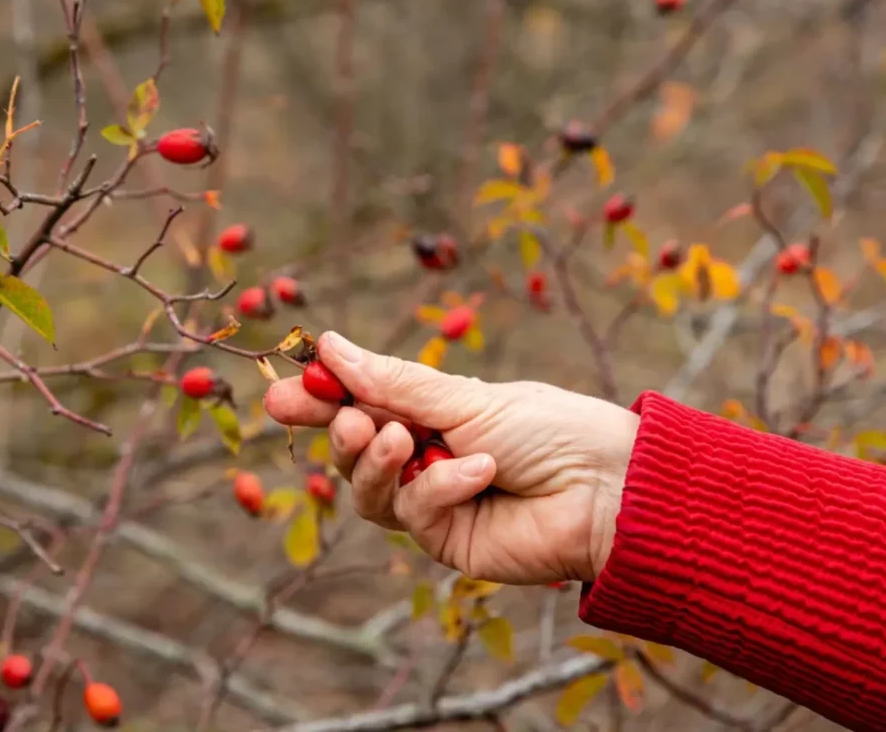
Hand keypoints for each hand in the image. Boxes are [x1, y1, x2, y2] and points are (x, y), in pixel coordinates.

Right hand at [263, 332, 639, 584]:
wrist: (608, 487)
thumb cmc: (550, 429)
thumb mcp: (465, 397)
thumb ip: (393, 382)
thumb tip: (328, 346)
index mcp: (431, 413)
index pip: (359, 403)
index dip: (317, 400)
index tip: (277, 394)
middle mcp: (425, 456)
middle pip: (352, 450)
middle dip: (340, 433)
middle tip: (347, 419)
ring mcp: (433, 501)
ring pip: (368, 490)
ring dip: (377, 462)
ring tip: (401, 440)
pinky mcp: (447, 540)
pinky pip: (413, 514)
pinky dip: (438, 488)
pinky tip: (479, 473)